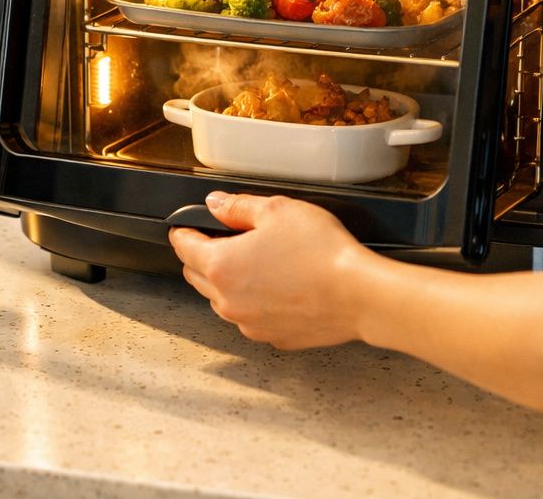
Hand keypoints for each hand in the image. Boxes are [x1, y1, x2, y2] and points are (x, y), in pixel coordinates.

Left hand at [168, 192, 379, 348]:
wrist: (358, 295)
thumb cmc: (322, 253)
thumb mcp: (278, 210)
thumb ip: (238, 206)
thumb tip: (217, 204)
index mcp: (221, 266)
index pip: (183, 247)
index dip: (184, 231)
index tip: (186, 226)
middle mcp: (228, 301)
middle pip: (197, 276)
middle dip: (203, 256)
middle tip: (226, 239)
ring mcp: (249, 324)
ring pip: (223, 300)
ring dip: (229, 282)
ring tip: (260, 262)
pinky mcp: (272, 337)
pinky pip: (251, 317)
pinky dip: (256, 302)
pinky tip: (279, 287)